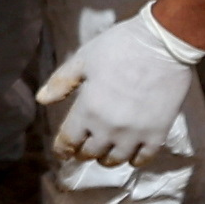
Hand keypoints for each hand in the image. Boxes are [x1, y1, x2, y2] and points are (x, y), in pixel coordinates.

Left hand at [35, 5, 204, 195]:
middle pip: (90, 154)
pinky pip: (142, 159)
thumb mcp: (84, 59)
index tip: (63, 151)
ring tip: (107, 150)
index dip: (63, 148)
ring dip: (107, 158)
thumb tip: (41, 100)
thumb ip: (61, 81)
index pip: (68, 141)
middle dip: (84, 151)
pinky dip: (134, 160)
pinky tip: (131, 153)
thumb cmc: (120, 46)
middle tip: (86, 146)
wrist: (163, 43)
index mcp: (87, 110)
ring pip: (115, 160)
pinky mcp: (157, 133)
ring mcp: (134, 133)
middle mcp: (108, 128)